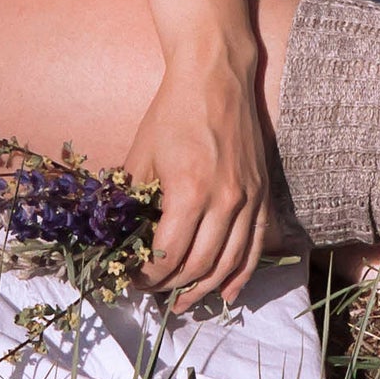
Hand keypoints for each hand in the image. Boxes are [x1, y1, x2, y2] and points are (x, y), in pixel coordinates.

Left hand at [123, 45, 270, 311]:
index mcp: (189, 192)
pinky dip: (243, 274)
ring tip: (184, 302)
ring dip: (206, 289)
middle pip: (199, 266)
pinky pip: (257, 246)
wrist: (214, 76)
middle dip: (172, 287)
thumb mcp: (141, 154)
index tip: (132, 279)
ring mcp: (249, 199)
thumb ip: (131, 198)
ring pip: (230, 263)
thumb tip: (117, 235)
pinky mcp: (262, 193)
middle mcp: (225, 201)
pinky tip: (229, 292)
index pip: (168, 255)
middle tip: (153, 293)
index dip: (147, 276)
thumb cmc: (172, 112)